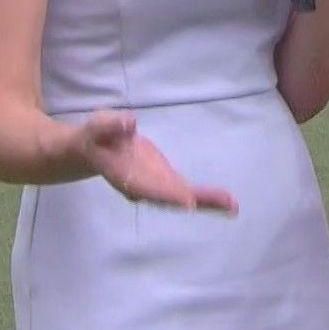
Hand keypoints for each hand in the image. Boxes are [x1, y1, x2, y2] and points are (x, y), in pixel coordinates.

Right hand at [76, 110, 237, 215]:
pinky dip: (205, 197)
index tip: (187, 201)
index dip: (166, 194)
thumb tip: (130, 123)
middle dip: (196, 200)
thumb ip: (111, 125)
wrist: (95, 150)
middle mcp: (143, 187)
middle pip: (171, 197)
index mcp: (124, 176)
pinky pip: (186, 192)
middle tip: (227, 204)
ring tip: (232, 206)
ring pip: (182, 198)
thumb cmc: (96, 137)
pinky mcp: (165, 181)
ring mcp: (156, 186)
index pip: (147, 187)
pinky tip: (227, 203)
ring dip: (207, 202)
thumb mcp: (98, 126)